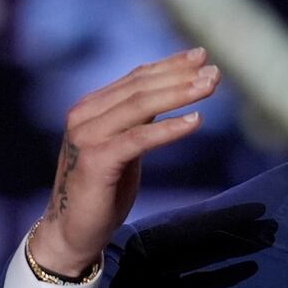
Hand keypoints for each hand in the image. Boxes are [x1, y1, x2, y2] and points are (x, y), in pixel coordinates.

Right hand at [30, 48, 221, 275]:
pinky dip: (168, 129)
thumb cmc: (102, 191)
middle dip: (180, 76)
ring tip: (209, 87)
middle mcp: (85, 115)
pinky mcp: (97, 160)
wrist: (72, 232)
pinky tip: (195, 121)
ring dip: (179, 94)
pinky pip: (139, 139)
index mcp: (91, 108)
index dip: (169, 65)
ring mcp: (88, 136)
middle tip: (214, 71)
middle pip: (140, 87)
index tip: (201, 56)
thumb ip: (136, 122)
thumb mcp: (123, 148)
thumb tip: (170, 96)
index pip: (136, 79)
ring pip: (140, 106)